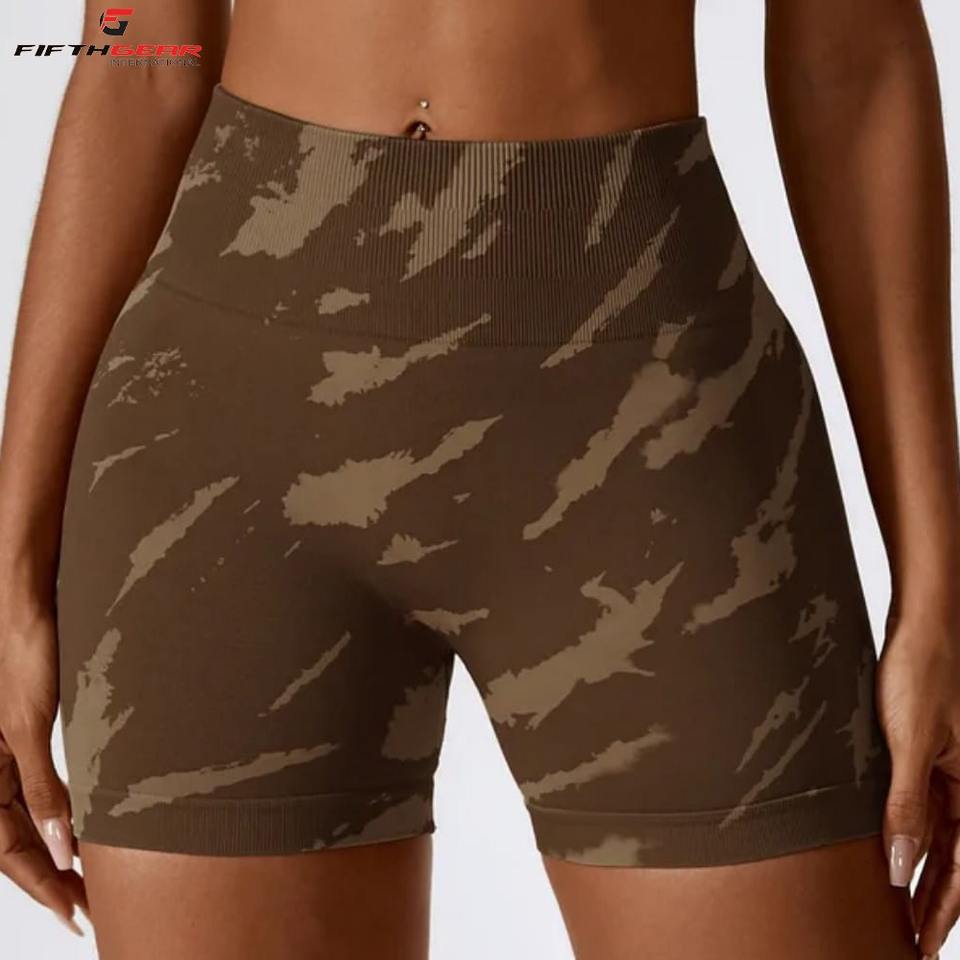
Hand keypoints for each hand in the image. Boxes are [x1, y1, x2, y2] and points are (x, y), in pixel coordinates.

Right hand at [0, 596, 86, 935]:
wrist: (29, 602)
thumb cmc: (23, 652)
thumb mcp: (29, 724)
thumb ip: (42, 786)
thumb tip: (62, 848)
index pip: (7, 848)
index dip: (41, 885)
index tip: (74, 914)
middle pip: (17, 840)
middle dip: (51, 878)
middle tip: (88, 909)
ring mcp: (9, 751)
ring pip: (28, 818)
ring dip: (57, 851)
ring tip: (91, 881)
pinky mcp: (29, 732)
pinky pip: (38, 789)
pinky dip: (61, 815)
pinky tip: (85, 829)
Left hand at [877, 604, 959, 957]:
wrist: (925, 621)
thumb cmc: (922, 672)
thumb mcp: (910, 743)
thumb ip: (907, 806)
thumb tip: (900, 865)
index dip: (942, 909)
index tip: (921, 943)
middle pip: (955, 857)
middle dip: (933, 900)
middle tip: (909, 937)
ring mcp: (952, 766)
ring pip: (941, 834)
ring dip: (922, 869)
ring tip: (899, 904)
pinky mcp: (931, 748)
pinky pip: (927, 804)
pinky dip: (914, 831)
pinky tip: (896, 847)